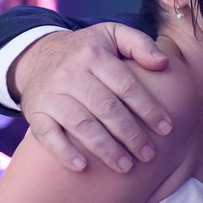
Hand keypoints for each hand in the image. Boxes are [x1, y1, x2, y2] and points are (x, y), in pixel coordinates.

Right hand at [12, 24, 171, 172]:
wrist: (37, 56)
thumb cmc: (87, 51)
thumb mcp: (112, 35)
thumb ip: (140, 44)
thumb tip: (163, 63)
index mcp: (94, 55)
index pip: (127, 86)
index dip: (148, 109)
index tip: (166, 129)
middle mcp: (70, 74)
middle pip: (107, 108)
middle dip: (131, 135)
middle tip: (149, 155)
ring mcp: (51, 94)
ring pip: (81, 125)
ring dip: (105, 149)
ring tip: (126, 167)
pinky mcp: (35, 111)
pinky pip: (47, 134)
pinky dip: (63, 152)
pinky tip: (82, 167)